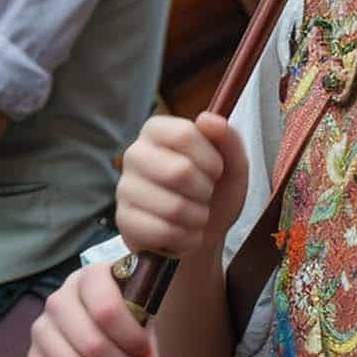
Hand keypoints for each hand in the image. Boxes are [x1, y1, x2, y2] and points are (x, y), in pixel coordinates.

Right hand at [27, 261, 161, 356]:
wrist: (100, 308)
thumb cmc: (126, 309)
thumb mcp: (142, 314)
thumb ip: (149, 340)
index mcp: (90, 277)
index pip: (107, 310)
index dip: (130, 337)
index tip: (144, 352)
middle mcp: (58, 300)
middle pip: (91, 345)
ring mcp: (41, 329)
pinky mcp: (33, 356)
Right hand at [114, 112, 250, 259]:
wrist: (206, 233)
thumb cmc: (217, 191)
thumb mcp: (234, 164)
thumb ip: (227, 138)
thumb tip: (207, 119)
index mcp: (158, 130)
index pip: (183, 134)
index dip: (210, 158)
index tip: (216, 170)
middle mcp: (134, 154)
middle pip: (178, 172)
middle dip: (205, 190)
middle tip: (205, 194)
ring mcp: (124, 188)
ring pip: (173, 207)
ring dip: (198, 217)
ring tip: (196, 213)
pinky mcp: (123, 221)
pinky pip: (163, 232)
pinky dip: (185, 237)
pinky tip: (184, 231)